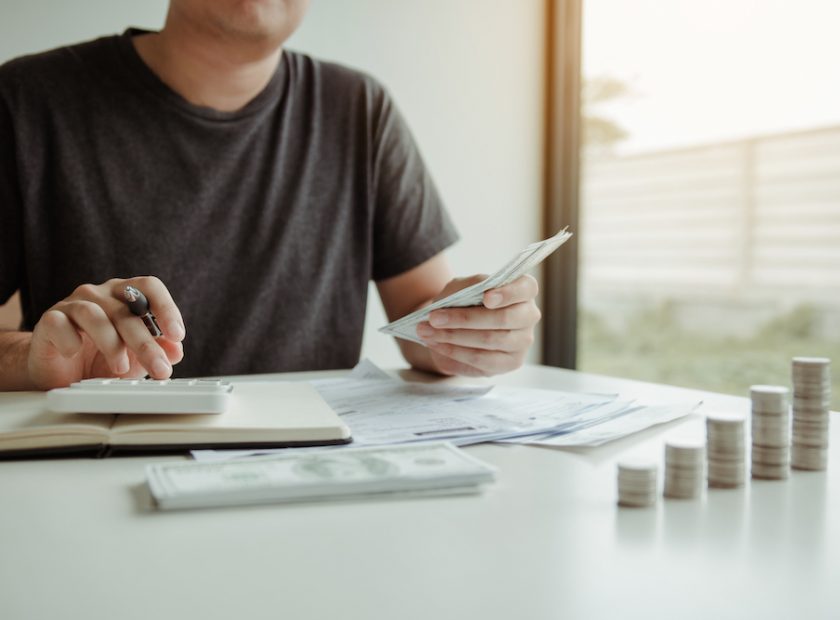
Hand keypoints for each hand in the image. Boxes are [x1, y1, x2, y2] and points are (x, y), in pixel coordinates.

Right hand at [27, 276, 184, 389]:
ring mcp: (73, 305)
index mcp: (126, 295)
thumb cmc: (102, 358)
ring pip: (94, 315)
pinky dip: (69, 339)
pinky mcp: (49, 320)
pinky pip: (59, 323)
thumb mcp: (137, 357)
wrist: (62, 372)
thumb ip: (158, 350)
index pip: (149, 287)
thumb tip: (176, 351)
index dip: (166, 308)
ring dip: (111, 344)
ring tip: (120, 368)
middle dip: (146, 343)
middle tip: (159, 368)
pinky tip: (75, 353)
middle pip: (126, 310)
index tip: (177, 335)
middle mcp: (100, 294)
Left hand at [415, 274, 540, 376]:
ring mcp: (522, 342)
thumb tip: (463, 300)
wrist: (455, 324)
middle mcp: (528, 315)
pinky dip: (455, 352)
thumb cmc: (463, 300)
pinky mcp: (509, 363)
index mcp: (523, 291)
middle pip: (504, 319)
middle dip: (464, 319)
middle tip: (433, 317)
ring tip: (427, 332)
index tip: (486, 297)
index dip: (508, 293)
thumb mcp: (461, 286)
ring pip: (490, 340)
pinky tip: (437, 345)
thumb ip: (467, 288)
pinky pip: (482, 360)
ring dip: (454, 336)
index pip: (526, 288)